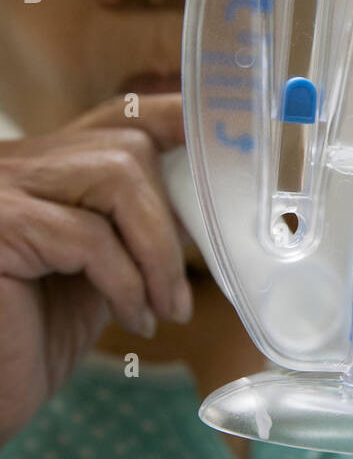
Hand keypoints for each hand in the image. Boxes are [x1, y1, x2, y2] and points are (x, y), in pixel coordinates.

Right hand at [0, 94, 191, 447]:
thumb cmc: (29, 341)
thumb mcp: (97, 274)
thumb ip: (134, 231)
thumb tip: (204, 207)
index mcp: (39, 168)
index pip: (117, 117)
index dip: (177, 121)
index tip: (225, 144)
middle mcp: (12, 165)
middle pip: (125, 144)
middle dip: (171, 214)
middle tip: (181, 286)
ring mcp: (1, 190)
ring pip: (115, 176)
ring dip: (157, 250)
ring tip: (166, 308)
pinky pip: (90, 236)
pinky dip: (127, 282)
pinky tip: (133, 320)